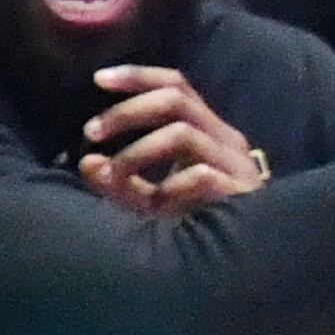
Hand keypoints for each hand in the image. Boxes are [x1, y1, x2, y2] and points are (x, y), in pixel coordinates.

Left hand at [76, 66, 264, 211]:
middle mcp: (225, 139)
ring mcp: (235, 162)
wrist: (246, 258)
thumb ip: (119, 181)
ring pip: (182, 133)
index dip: (139, 76)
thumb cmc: (198, 222)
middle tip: (91, 132)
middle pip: (175, 100)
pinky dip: (169, 186)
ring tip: (114, 174)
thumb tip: (88, 163)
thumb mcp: (150, 197)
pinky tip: (159, 206)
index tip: (99, 79)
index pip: (177, 86)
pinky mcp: (241, 189)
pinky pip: (200, 175)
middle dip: (127, 111)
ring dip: (138, 151)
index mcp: (208, 130)